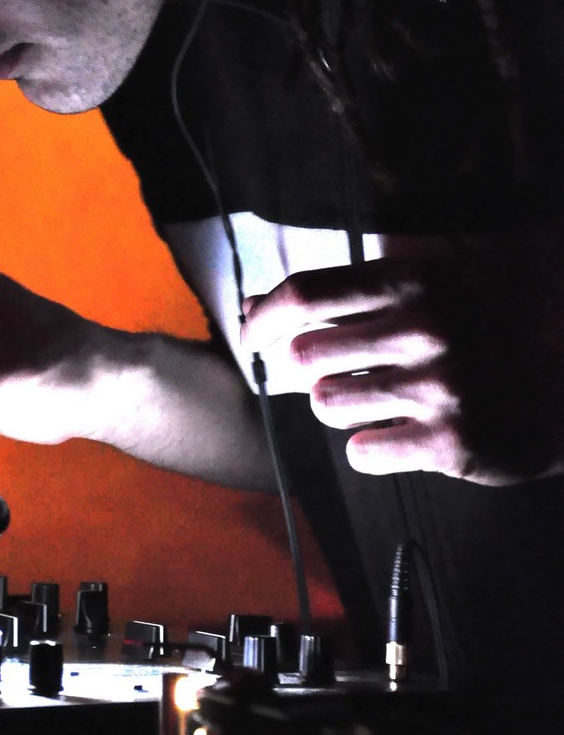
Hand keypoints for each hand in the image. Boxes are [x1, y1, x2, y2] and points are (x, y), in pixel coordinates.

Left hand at [240, 235, 563, 485]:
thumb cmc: (485, 330)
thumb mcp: (424, 290)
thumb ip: (343, 295)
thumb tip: (255, 306)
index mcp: (413, 282)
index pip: (305, 294)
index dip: (262, 318)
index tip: (249, 336)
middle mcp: (423, 330)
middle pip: (305, 356)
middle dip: (306, 371)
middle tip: (330, 374)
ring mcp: (438, 389)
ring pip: (328, 405)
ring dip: (339, 407)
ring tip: (378, 400)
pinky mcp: (452, 444)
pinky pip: (363, 451)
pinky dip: (369, 447)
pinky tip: (400, 433)